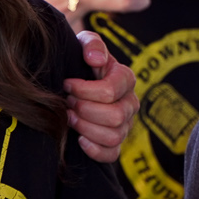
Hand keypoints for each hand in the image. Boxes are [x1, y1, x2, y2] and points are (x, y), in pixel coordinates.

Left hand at [68, 32, 137, 161]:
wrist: (73, 80)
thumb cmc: (79, 61)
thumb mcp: (84, 43)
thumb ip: (92, 44)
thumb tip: (96, 60)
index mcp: (125, 78)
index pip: (111, 91)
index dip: (85, 90)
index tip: (67, 84)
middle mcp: (130, 103)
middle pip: (115, 116)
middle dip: (85, 110)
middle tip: (67, 102)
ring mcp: (125, 125)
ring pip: (114, 136)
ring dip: (86, 128)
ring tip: (69, 117)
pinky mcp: (115, 143)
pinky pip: (111, 154)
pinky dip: (94, 150)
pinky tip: (78, 139)